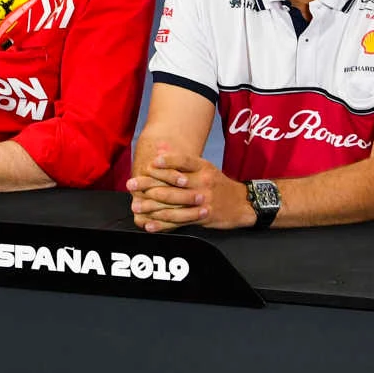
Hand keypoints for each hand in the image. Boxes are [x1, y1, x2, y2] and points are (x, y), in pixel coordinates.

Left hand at [125, 144, 250, 232]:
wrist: (242, 203)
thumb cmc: (217, 183)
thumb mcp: (204, 167)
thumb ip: (181, 160)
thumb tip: (158, 147)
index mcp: (203, 168)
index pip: (184, 161)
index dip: (167, 162)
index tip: (151, 163)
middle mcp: (203, 183)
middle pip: (173, 183)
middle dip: (149, 184)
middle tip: (131, 185)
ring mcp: (202, 201)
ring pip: (174, 204)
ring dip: (152, 206)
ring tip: (135, 206)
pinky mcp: (202, 218)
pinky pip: (179, 221)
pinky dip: (163, 224)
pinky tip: (149, 225)